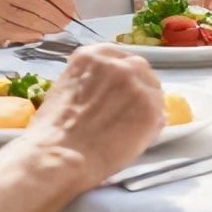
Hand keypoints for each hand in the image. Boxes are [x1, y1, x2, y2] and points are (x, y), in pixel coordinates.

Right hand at [0, 0, 78, 50]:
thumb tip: (70, 11)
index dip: (64, 0)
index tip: (75, 12)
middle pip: (40, 4)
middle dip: (59, 17)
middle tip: (70, 27)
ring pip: (32, 19)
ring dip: (50, 28)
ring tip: (60, 33)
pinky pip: (20, 33)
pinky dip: (34, 35)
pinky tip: (41, 37)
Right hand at [19, 46, 164, 190]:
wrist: (58, 156)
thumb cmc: (52, 130)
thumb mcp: (65, 89)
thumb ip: (89, 81)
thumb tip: (106, 91)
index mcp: (93, 55)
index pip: (118, 58)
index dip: (121, 77)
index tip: (119, 90)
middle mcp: (119, 63)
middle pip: (139, 69)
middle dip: (136, 87)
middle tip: (128, 110)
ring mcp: (137, 84)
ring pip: (153, 91)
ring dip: (145, 106)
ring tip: (129, 127)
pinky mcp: (151, 109)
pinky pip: (159, 116)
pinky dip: (151, 128)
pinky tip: (136, 140)